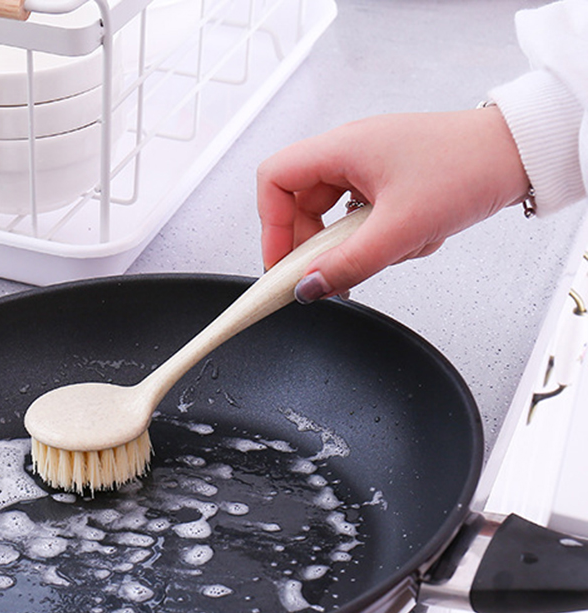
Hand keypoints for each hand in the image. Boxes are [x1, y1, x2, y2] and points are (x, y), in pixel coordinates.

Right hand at [256, 108, 530, 300]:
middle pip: (299, 205)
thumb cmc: (469, 168)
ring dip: (350, 245)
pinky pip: (360, 218)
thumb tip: (309, 288)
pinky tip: (403, 242)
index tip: (281, 265)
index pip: (274, 181)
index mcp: (343, 148)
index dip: (270, 226)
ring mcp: (369, 166)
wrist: (519, 154)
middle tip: (324, 275)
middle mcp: (350, 152)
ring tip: (383, 253)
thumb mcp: (401, 230)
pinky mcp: (388, 181)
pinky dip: (374, 238)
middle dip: (313, 246)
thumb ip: (348, 264)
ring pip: (331, 217)